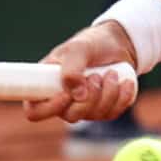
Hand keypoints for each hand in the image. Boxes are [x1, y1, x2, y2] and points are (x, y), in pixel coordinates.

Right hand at [23, 21, 140, 123]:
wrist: (117, 44)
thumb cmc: (90, 44)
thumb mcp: (78, 48)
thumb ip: (71, 69)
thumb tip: (76, 95)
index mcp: (46, 86)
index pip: (35, 111)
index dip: (50, 108)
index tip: (66, 93)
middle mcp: (63, 102)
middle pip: (70, 117)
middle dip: (89, 97)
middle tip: (96, 76)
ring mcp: (83, 108)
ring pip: (94, 115)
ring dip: (108, 93)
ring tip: (111, 72)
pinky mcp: (104, 109)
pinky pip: (112, 113)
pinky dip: (122, 97)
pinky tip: (125, 82)